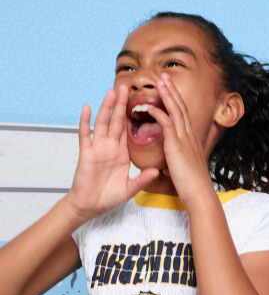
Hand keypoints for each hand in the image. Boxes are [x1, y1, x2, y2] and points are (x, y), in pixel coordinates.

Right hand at [68, 86, 158, 221]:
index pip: (130, 131)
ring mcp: (98, 148)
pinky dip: (85, 121)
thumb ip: (143, 179)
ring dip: (106, 107)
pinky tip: (87, 108)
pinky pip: (85, 135)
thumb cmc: (108, 197)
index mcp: (122, 153)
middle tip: (127, 88)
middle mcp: (110, 147)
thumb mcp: (130, 188)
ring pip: (103, 123)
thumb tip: (158, 171)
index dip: (135, 117)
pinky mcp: (87, 153)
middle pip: (117, 122)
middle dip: (121, 105)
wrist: (90, 206)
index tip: (142, 103)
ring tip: (111, 92)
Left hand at [145, 75, 215, 203]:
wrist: (199, 192)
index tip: (170, 89)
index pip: (183, 114)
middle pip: (180, 106)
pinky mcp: (177, 145)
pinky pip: (167, 124)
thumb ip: (178, 159)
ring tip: (159, 81)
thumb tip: (170, 161)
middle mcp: (189, 135)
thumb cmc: (192, 184)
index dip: (176, 100)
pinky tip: (149, 106)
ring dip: (166, 95)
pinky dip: (158, 113)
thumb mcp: (185, 166)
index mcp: (191, 139)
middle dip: (172, 90)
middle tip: (164, 76)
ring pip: (175, 111)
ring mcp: (184, 138)